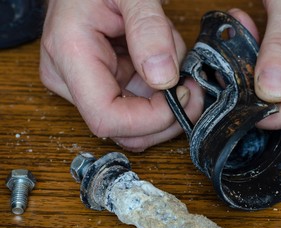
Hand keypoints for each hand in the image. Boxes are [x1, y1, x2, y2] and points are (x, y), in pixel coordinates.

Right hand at [40, 0, 203, 151]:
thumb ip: (148, 28)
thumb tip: (164, 78)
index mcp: (70, 55)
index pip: (107, 117)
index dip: (150, 119)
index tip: (182, 95)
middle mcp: (73, 80)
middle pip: (125, 129)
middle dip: (167, 114)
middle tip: (194, 86)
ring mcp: (89, 86)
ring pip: (138, 120)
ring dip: (167, 97)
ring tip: (174, 57)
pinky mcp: (105, 85)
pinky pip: (140, 104)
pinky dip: (162, 89)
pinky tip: (166, 61)